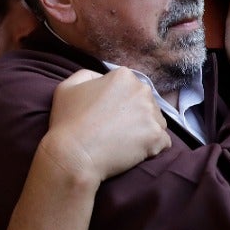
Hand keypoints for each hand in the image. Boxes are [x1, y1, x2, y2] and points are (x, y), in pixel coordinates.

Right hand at [42, 69, 170, 183]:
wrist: (73, 155)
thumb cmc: (67, 121)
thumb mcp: (68, 86)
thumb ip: (89, 75)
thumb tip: (102, 78)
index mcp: (123, 76)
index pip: (131, 88)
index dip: (119, 104)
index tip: (107, 117)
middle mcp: (142, 90)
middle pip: (146, 103)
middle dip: (135, 115)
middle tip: (115, 131)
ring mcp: (152, 114)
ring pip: (157, 122)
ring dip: (145, 131)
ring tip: (124, 142)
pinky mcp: (156, 137)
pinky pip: (162, 142)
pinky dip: (151, 148)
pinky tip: (133, 152)